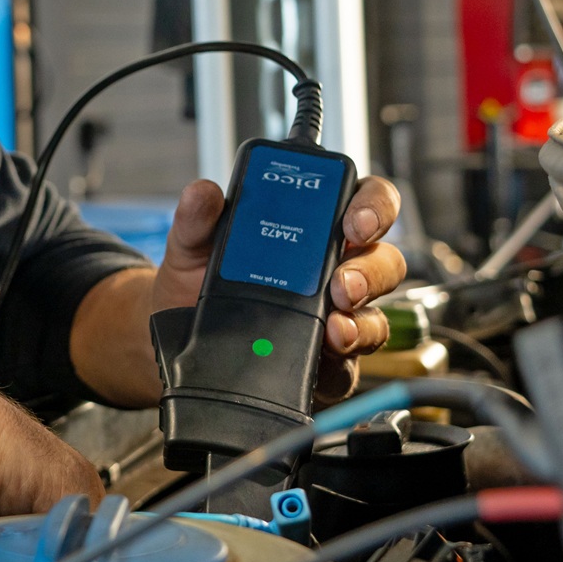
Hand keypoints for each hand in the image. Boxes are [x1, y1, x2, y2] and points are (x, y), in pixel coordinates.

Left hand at [151, 174, 406, 404]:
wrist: (179, 338)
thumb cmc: (198, 281)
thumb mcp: (192, 244)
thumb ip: (198, 218)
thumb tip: (203, 193)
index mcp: (315, 230)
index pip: (365, 203)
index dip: (373, 206)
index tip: (354, 221)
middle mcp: (337, 271)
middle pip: (383, 262)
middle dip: (370, 271)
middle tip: (341, 281)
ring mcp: (337, 319)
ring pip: (375, 316)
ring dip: (361, 320)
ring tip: (334, 324)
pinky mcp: (327, 364)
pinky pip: (350, 367)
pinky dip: (342, 361)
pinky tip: (325, 354)